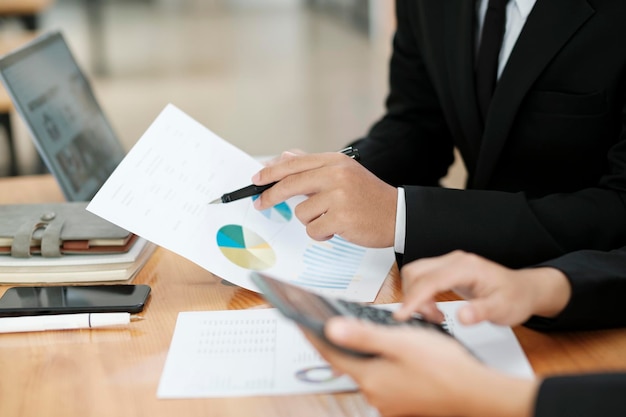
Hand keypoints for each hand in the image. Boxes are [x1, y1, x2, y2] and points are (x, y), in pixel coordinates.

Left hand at [251, 151, 397, 247]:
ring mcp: (339, 196)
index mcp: (335, 161)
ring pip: (301, 212)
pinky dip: (321, 234)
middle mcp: (336, 175)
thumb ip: (314, 166)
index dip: (271, 172)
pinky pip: (313, 230)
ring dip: (311, 221)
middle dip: (271, 196)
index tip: (256, 180)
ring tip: (330, 219)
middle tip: (260, 204)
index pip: (294, 164)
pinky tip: (337, 229)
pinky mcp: (341, 218)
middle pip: (290, 184)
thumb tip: (284, 157)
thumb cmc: (368, 196)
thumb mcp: (343, 173)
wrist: (397, 215)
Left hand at [306, 317, 536, 416]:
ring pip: (366, 370)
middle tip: (329, 322)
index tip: (300, 322)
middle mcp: (375, 394)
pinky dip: (378, 363)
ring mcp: (389, 401)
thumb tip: (329, 330)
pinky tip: (388, 352)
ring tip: (360, 332)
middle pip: (348, 362)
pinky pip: (382, 378)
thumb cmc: (444, 367)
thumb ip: (363, 336)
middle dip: (339, 342)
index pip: (331, 353)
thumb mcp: (400, 342)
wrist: (477, 393)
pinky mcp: (403, 402)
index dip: (314, 335)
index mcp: (370, 378)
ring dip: (362, 352)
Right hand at [394, 251, 571, 325]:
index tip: (403, 315)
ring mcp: (449, 263)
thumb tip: (462, 317)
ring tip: (434, 315)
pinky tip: (433, 309)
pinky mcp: (446, 270)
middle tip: (429, 319)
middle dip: (413, 298)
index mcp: (466, 267)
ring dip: (415, 296)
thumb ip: (481, 312)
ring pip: (415, 274)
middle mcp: (455, 260)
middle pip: (416, 272)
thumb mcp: (503, 310)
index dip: (414, 298)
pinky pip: (422, 278)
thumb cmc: (515, 298)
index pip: (430, 280)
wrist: (523, 290)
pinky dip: (420, 295)